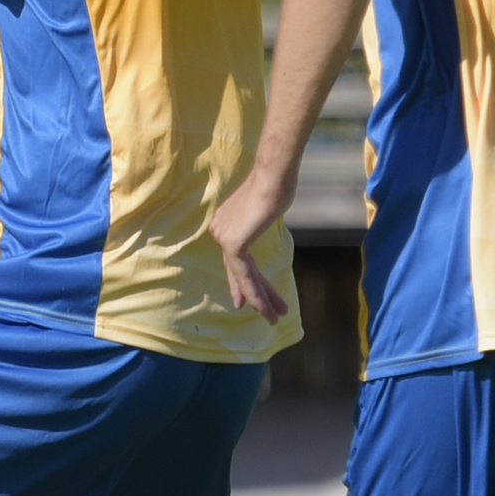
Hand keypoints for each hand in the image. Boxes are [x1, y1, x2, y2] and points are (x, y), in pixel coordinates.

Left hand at [204, 178, 291, 323]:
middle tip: (266, 314)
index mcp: (224, 224)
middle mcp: (219, 231)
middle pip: (239, 270)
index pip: (236, 259)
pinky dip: (255, 293)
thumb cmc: (275, 187)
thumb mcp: (263, 209)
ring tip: (273, 318)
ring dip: (260, 299)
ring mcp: (223, 237)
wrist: (274, 177)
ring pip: (243, 276)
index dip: (244, 281)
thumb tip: (263, 217)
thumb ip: (257, 222)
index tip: (247, 298)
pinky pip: (245, 274)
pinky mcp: (233, 243)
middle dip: (255, 294)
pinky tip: (264, 308)